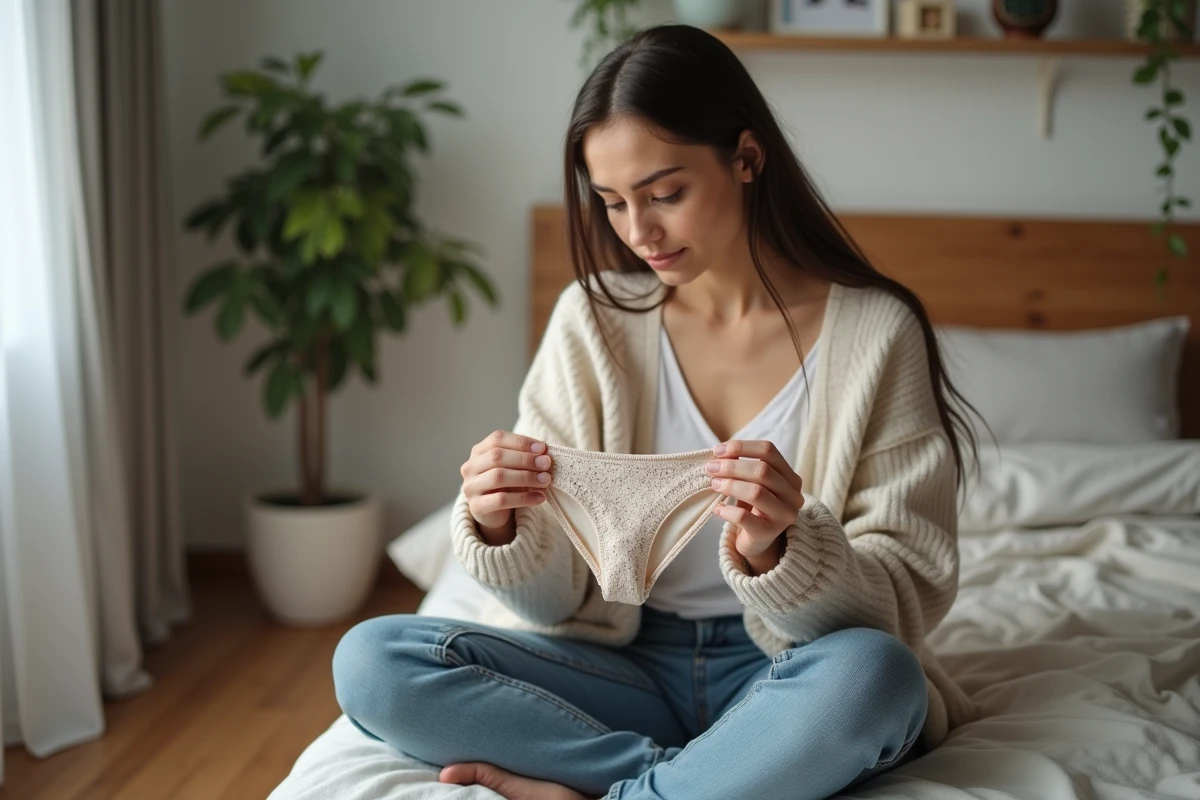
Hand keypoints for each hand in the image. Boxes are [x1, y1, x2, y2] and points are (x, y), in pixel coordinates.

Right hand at [460, 430, 551, 533]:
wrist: (493, 512)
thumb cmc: (506, 484)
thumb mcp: (514, 467)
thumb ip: (526, 458)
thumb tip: (545, 452)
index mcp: (479, 451)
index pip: (497, 438)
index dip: (521, 442)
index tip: (542, 448)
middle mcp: (470, 467)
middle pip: (497, 457)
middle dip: (525, 459)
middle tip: (546, 464)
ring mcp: (470, 487)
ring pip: (498, 477)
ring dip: (526, 477)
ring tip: (545, 480)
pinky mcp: (476, 506)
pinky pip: (501, 500)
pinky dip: (523, 498)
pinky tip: (540, 497)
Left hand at [706, 439, 804, 568]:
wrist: (757, 541)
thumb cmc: (753, 507)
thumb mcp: (751, 483)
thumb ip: (742, 467)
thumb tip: (720, 453)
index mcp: (790, 477)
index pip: (769, 451)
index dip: (742, 447)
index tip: (718, 450)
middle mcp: (793, 495)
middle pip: (763, 470)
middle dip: (732, 466)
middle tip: (711, 468)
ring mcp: (784, 515)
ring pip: (756, 492)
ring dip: (730, 485)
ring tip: (714, 485)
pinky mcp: (769, 533)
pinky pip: (744, 517)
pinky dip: (727, 510)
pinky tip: (717, 509)